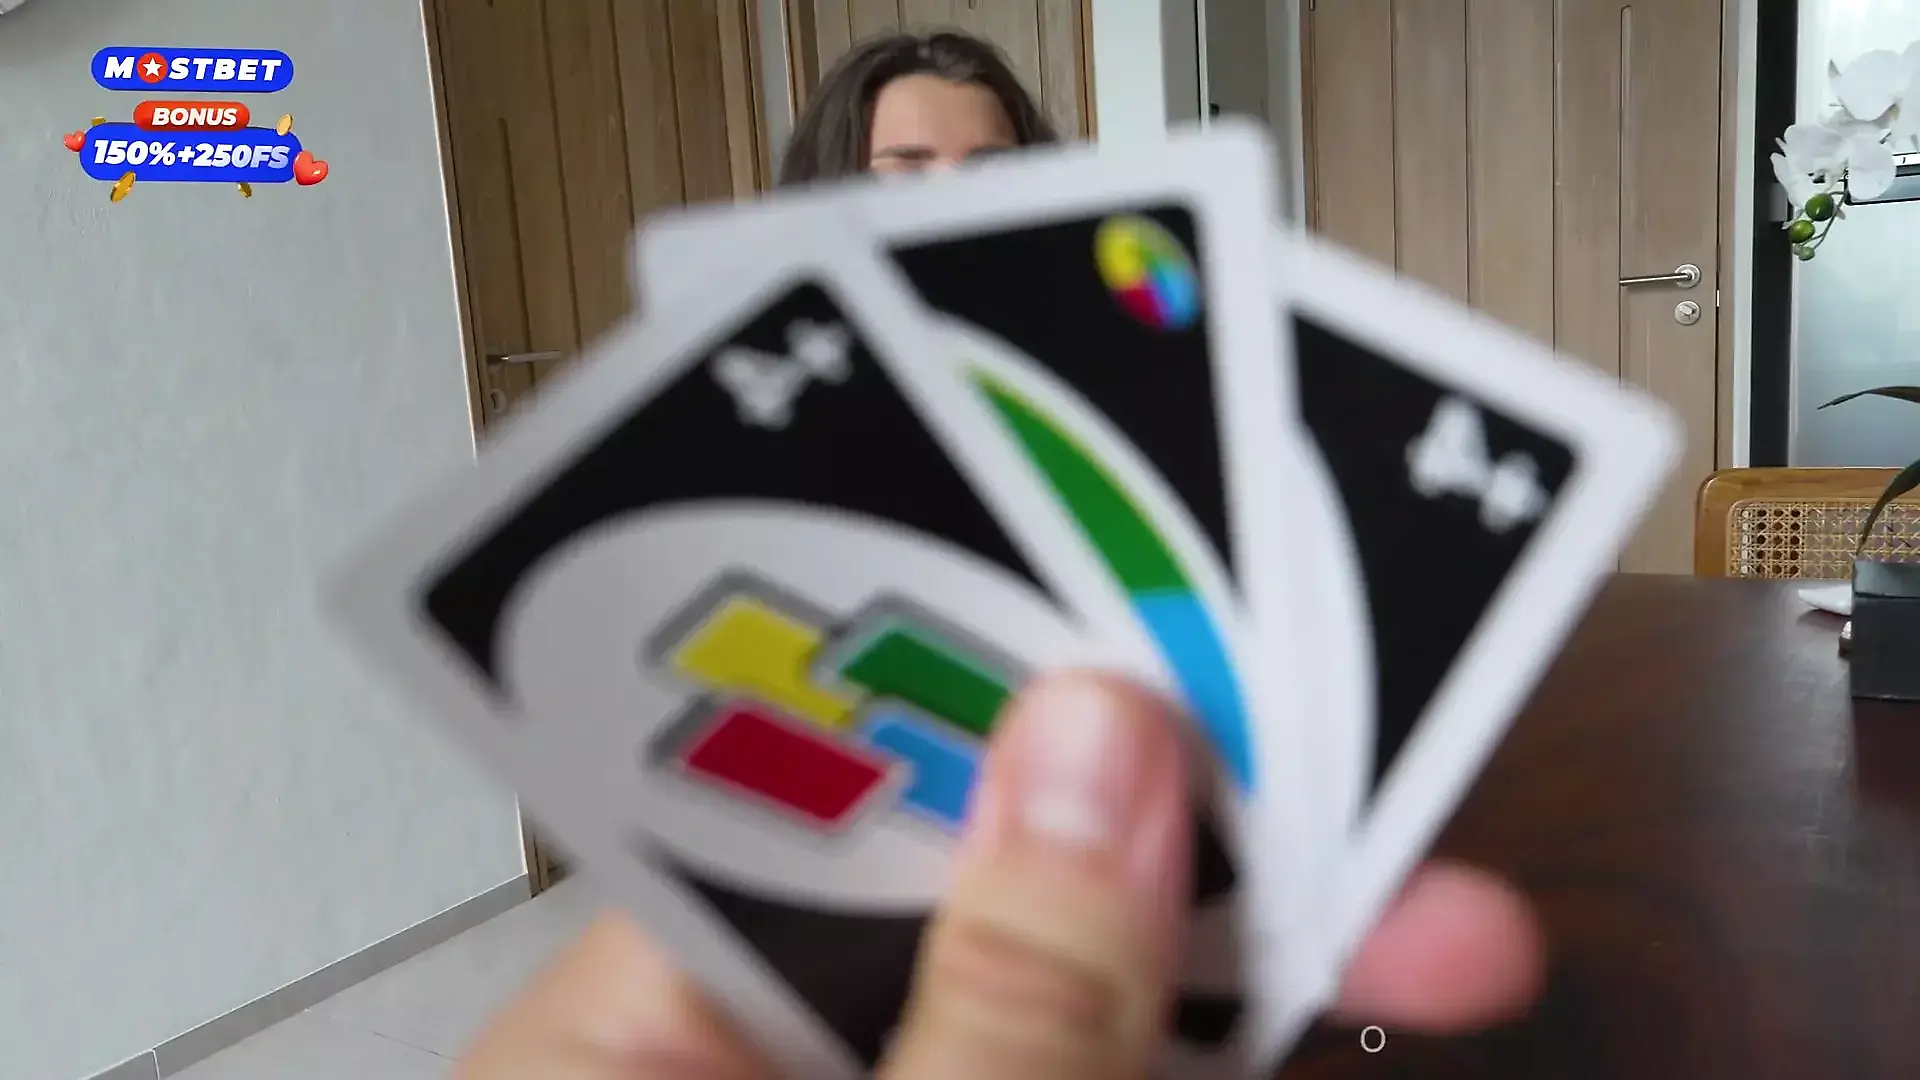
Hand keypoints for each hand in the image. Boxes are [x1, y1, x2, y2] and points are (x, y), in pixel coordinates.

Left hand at [456, 672, 1543, 1078]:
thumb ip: (994, 1008)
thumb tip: (1093, 745)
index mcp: (621, 1056)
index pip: (809, 810)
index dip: (994, 707)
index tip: (1165, 639)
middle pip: (973, 904)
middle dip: (1189, 852)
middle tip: (1373, 793)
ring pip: (1069, 1014)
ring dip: (1253, 974)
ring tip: (1437, 923)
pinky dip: (1224, 1064)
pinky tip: (1353, 1020)